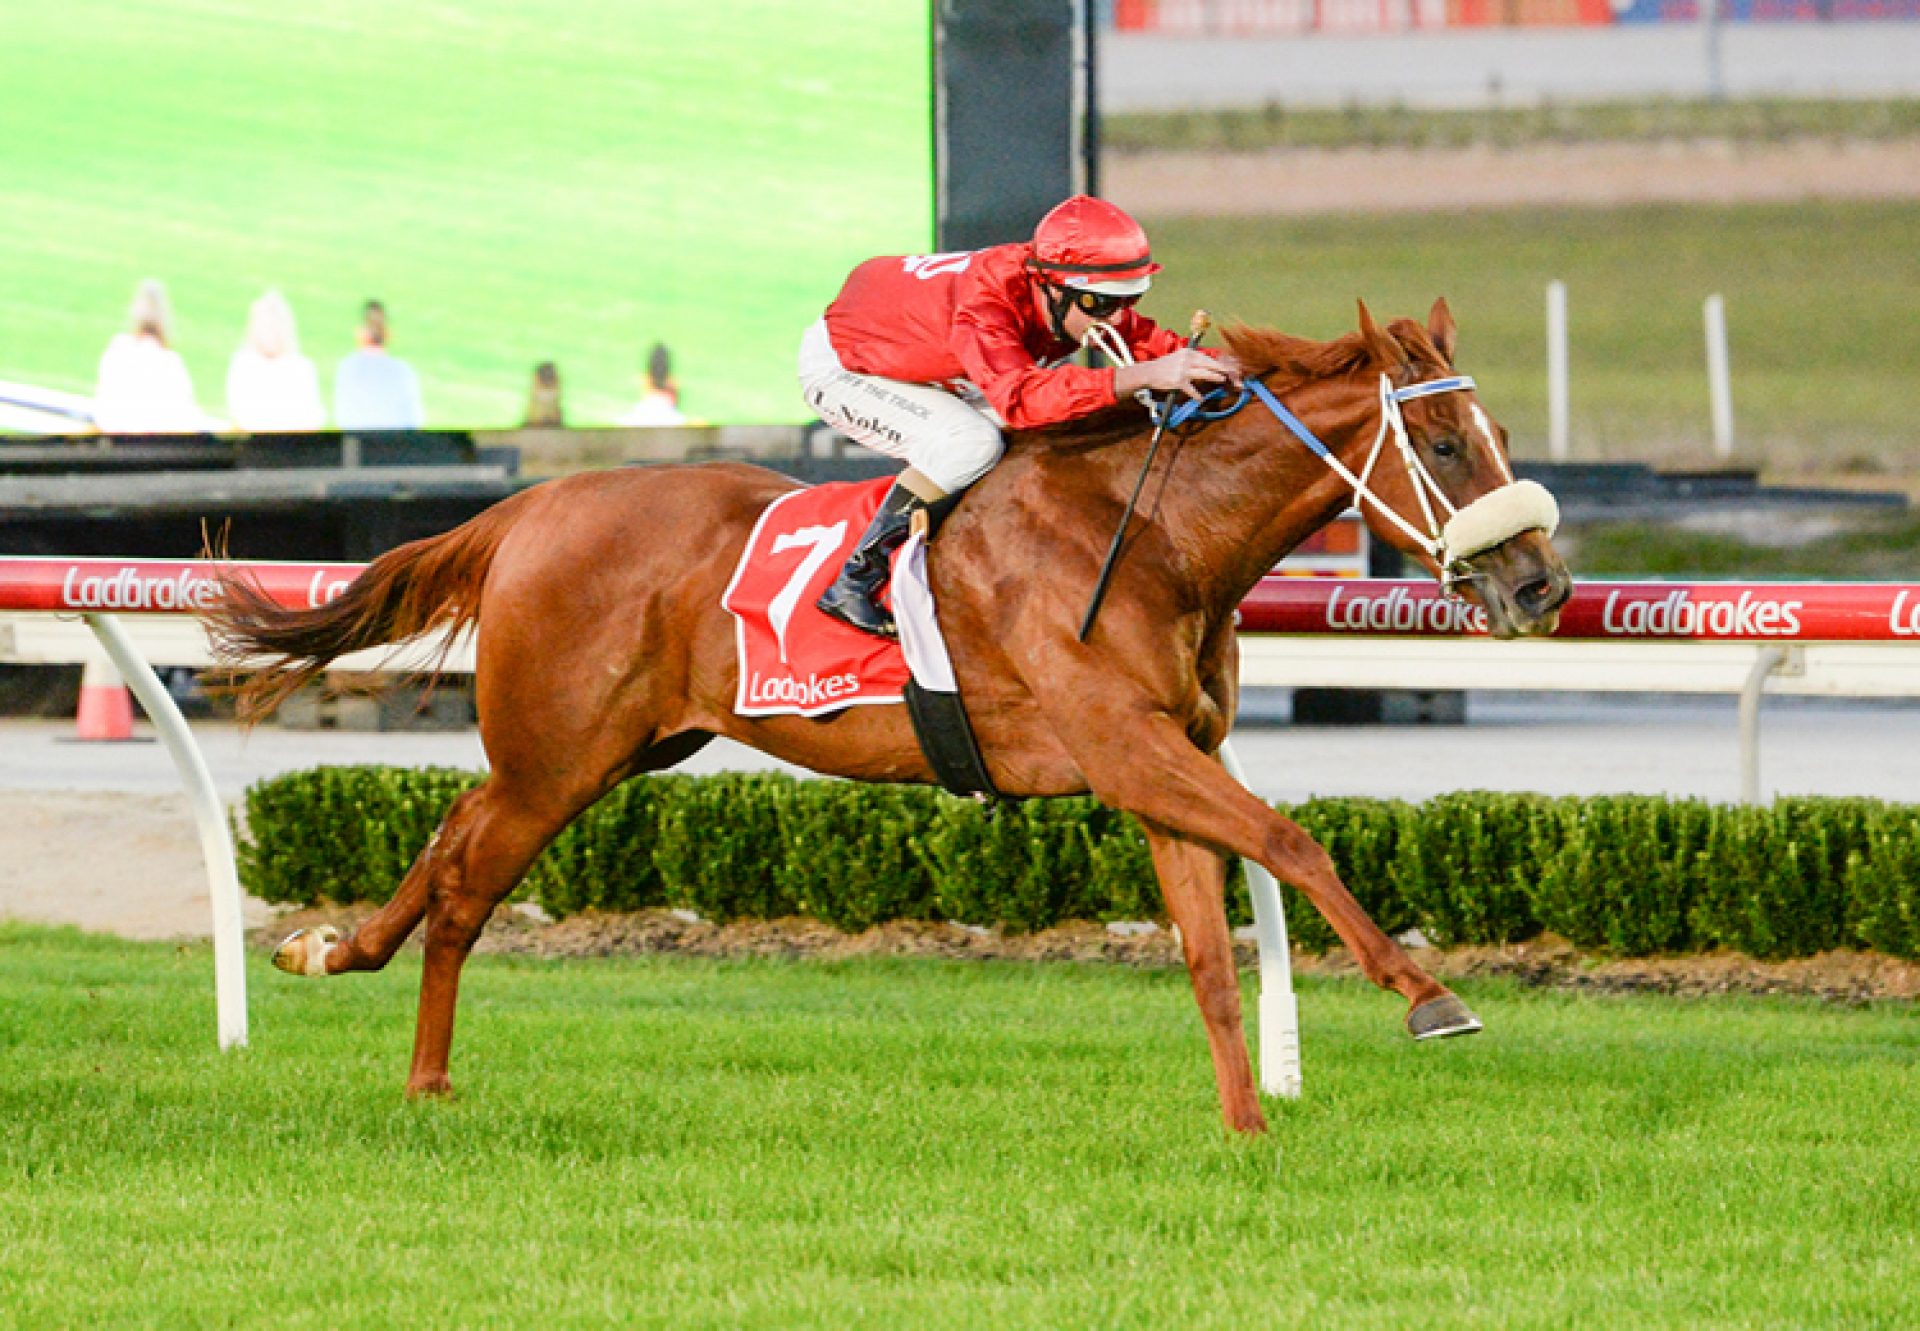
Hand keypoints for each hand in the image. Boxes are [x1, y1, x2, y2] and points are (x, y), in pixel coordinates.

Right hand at [1116, 348, 1238, 402]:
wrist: (1149, 372)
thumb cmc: (1166, 367)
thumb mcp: (1180, 358)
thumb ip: (1193, 360)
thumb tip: (1210, 366)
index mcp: (1189, 352)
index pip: (1208, 357)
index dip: (1219, 364)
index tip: (1228, 368)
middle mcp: (1187, 359)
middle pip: (1209, 363)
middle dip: (1222, 369)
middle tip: (1231, 373)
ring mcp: (1183, 370)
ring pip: (1204, 373)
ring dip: (1215, 377)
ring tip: (1222, 379)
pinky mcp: (1179, 381)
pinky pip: (1191, 389)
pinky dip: (1197, 395)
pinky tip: (1201, 398)